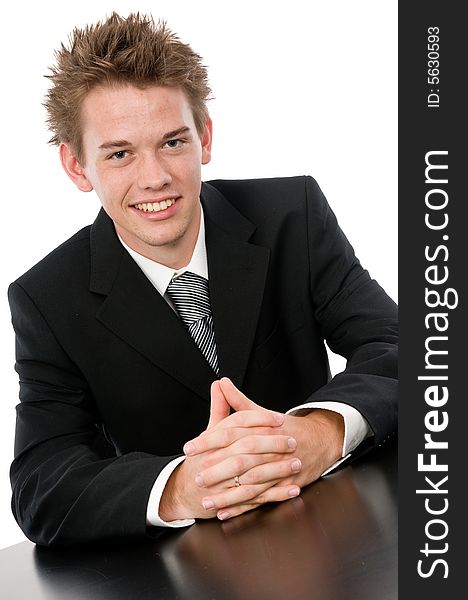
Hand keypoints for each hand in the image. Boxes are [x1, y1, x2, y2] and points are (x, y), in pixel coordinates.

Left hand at [185, 378, 344, 520]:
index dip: (208, 440)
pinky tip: (224, 513)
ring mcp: (278, 469)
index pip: (230, 433)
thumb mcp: (261, 413)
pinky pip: (261, 500)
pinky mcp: (284, 485)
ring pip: (250, 484)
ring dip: (227, 495)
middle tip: (196, 476)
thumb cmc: (285, 428)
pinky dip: (242, 508)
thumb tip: (221, 383)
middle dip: (217, 470)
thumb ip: (238, 400)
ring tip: (206, 501)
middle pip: (240, 460)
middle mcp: (270, 448)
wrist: (320, 440)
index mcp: (261, 429)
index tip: (189, 447)